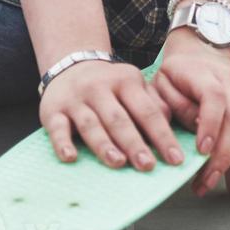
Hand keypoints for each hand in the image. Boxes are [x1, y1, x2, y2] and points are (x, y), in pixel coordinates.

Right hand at [39, 57, 185, 170]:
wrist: (71, 64)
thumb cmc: (110, 85)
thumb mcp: (134, 85)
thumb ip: (153, 103)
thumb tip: (173, 125)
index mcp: (126, 82)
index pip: (148, 111)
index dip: (162, 136)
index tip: (175, 159)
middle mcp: (100, 88)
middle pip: (119, 119)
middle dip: (134, 143)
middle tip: (147, 165)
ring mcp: (76, 99)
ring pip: (91, 124)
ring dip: (104, 145)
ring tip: (118, 162)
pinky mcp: (53, 110)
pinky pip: (57, 128)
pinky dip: (63, 143)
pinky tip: (70, 158)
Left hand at [150, 27, 229, 197]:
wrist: (201, 56)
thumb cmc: (176, 75)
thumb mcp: (161, 85)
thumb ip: (170, 105)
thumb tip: (190, 132)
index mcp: (204, 72)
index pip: (214, 97)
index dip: (210, 125)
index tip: (201, 151)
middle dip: (220, 155)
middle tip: (204, 181)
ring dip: (226, 159)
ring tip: (207, 181)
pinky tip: (218, 166)